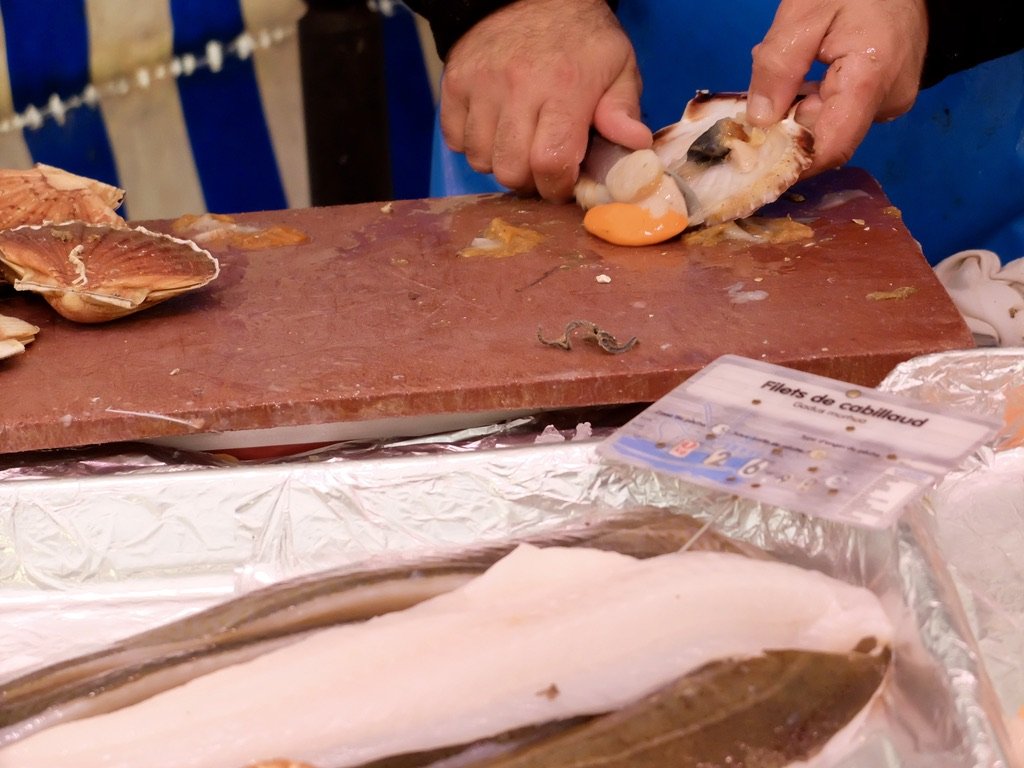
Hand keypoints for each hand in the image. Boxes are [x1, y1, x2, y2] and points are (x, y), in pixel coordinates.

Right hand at [440, 0, 650, 201]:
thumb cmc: (581, 38)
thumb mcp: (618, 66)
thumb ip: (624, 110)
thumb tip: (634, 147)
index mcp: (564, 87)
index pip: (550, 162)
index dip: (557, 186)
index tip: (564, 182)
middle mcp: (517, 86)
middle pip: (510, 170)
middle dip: (528, 180)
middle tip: (541, 166)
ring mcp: (480, 84)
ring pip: (480, 160)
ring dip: (500, 162)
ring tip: (519, 144)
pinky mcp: (453, 83)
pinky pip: (455, 140)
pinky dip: (473, 144)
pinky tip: (495, 128)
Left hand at [745, 0, 928, 176]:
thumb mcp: (804, 13)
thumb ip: (779, 66)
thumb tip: (760, 121)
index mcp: (870, 82)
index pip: (831, 148)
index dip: (793, 163)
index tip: (757, 161)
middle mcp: (887, 103)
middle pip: (826, 136)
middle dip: (788, 123)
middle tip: (765, 85)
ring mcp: (891, 100)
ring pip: (831, 122)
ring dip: (799, 105)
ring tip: (791, 64)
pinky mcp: (888, 94)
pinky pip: (843, 108)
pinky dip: (816, 96)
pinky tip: (810, 65)